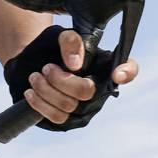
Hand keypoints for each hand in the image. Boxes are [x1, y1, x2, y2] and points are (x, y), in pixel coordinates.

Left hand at [3, 26, 140, 130]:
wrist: (28, 63)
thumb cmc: (50, 47)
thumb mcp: (58, 36)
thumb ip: (70, 41)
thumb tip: (75, 65)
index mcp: (104, 65)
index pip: (129, 69)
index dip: (128, 72)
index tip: (117, 74)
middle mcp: (99, 89)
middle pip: (86, 91)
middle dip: (60, 80)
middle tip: (46, 68)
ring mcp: (85, 108)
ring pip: (68, 105)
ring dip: (45, 90)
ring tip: (34, 77)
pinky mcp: (68, 121)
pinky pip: (57, 117)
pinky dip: (40, 103)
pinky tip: (31, 92)